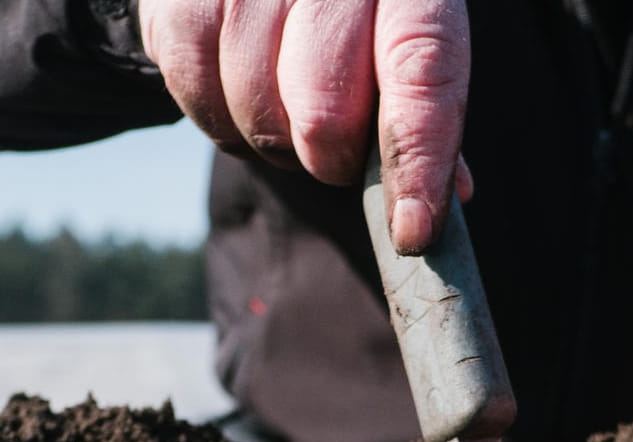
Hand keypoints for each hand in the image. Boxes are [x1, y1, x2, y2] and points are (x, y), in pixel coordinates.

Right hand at [136, 0, 472, 253]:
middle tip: (333, 150)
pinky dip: (219, 120)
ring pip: (257, 108)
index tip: (410, 230)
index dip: (416, 158)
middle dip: (329, 158)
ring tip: (285, 113)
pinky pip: (197, 92)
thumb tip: (435, 208)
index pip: (423, 72)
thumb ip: (424, 116)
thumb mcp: (401, 43)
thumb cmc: (351, 17)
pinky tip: (238, 98)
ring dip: (272, 141)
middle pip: (325, 110)